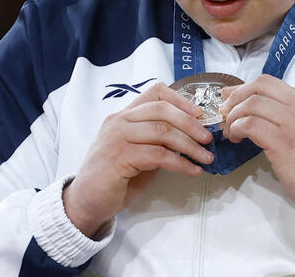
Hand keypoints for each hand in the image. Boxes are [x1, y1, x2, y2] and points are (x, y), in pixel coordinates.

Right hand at [63, 82, 213, 235]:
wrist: (86, 201)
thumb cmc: (114, 178)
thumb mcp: (138, 153)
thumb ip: (156, 142)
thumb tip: (189, 138)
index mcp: (124, 116)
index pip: (155, 93)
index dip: (180, 100)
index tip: (199, 114)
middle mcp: (119, 121)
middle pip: (162, 110)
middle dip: (191, 123)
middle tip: (208, 139)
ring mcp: (117, 137)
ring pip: (163, 131)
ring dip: (190, 145)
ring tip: (206, 158)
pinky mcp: (120, 157)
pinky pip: (159, 155)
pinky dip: (180, 163)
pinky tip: (192, 171)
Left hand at [220, 75, 294, 223]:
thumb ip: (293, 115)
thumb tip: (260, 109)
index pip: (270, 83)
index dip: (245, 88)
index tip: (231, 96)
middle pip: (259, 87)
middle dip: (236, 97)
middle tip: (226, 111)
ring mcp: (293, 123)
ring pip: (251, 104)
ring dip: (234, 116)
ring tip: (231, 130)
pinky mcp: (283, 142)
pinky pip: (250, 124)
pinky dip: (237, 129)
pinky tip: (236, 138)